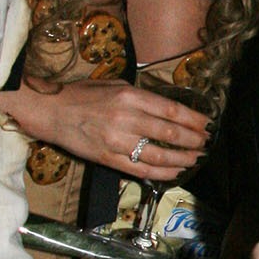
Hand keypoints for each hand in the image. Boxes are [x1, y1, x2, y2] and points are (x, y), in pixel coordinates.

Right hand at [2, 77, 209, 174]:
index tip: (208, 124)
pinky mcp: (110, 159)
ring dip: (183, 159)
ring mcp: (118, 141)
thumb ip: (141, 97)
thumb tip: (168, 108)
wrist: (50, 112)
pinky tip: (176, 172)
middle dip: (194, 140)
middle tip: (206, 143)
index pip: (170, 110)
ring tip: (196, 158)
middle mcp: (126, 119)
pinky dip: (163, 173)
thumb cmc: (82, 95)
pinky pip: (142, 170)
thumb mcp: (115, 85)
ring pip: (160, 155)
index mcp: (129, 96)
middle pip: (170, 133)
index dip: (193, 119)